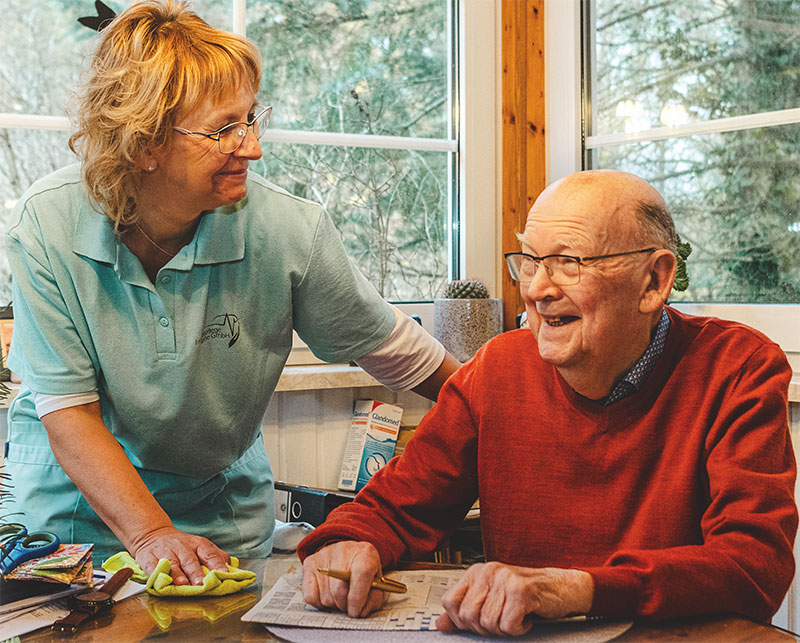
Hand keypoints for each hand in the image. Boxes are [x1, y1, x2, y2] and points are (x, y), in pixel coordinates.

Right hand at [130, 526, 230, 585]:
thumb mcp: (200, 546)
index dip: (217, 564)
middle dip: (196, 572)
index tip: (223, 574)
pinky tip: (159, 579)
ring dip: (177, 574)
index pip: (210, 553)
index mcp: (198, 544)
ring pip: (172, 563)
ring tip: (181, 584)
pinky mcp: (148, 557)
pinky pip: (152, 565)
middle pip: (190, 560)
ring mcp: (165, 551)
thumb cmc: (182, 545)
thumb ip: (216, 556)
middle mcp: (182, 547)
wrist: (154, 534)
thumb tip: (231, 567)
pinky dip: (155, 573)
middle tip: (200, 584)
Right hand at [301, 541, 386, 617]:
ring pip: (326, 596)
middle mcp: (343, 551)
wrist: (349, 554)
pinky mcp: (309, 564)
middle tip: (349, 604)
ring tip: (340, 594)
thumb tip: (360, 612)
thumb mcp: (377, 583)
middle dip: (345, 604)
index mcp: (366, 554)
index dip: (358, 597)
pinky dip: (319, 602)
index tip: (355, 611)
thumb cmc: (364, 571)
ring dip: (334, 603)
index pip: (361, 574)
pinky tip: (328, 593)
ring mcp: (324, 556)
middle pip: (339, 589)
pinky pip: (310, 596)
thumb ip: (374, 600)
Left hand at [437, 562, 593, 636]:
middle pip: (468, 616)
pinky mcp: (521, 591)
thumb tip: (441, 624)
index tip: (478, 622)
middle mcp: (488, 571)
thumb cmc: (528, 594)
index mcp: (477, 572)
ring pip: (488, 623)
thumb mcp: (492, 600)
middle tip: (503, 619)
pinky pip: (508, 624)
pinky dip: (519, 628)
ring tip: (516, 615)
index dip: (462, 620)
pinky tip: (526, 617)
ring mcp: (504, 579)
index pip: (450, 602)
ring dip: (504, 628)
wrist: (562, 588)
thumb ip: (465, 610)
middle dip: (485, 627)